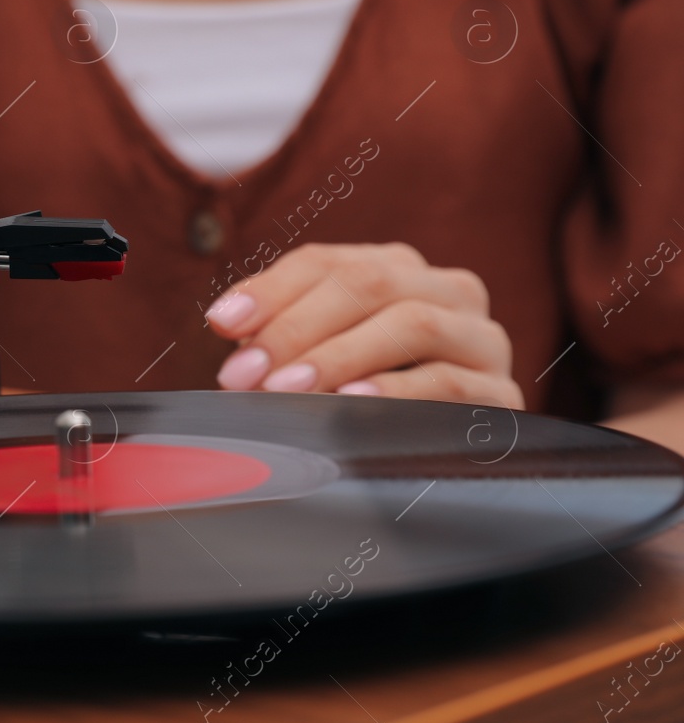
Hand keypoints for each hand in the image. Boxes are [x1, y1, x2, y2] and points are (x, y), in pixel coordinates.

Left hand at [203, 242, 522, 408]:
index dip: (270, 289)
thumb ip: (278, 330)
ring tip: (289, 387)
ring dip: (339, 354)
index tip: (221, 323)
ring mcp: (482, 340)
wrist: (446, 460)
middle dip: (296, 326)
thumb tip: (226, 321)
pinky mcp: (502, 395)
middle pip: (368, 283)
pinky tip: (352, 403)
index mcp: (398, 270)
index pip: (327, 262)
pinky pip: (450, 381)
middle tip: (246, 372)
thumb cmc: (360, 400)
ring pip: (412, 322)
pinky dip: (395, 391)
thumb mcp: (315, 355)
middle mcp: (448, 291)